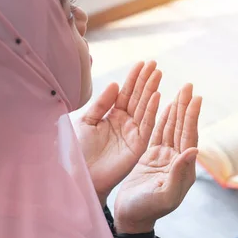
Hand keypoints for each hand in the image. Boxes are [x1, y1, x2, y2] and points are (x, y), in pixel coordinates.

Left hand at [76, 61, 161, 205]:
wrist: (80, 174)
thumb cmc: (79, 150)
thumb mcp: (87, 121)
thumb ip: (101, 103)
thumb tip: (115, 84)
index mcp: (112, 116)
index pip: (126, 93)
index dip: (133, 78)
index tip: (142, 63)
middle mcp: (125, 123)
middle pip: (138, 97)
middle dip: (146, 80)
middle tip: (154, 64)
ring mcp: (133, 133)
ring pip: (144, 107)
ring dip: (151, 90)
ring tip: (157, 74)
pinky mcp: (138, 145)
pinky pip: (147, 125)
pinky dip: (152, 110)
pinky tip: (156, 96)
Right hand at [114, 84, 201, 233]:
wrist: (131, 218)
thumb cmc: (147, 210)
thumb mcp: (164, 195)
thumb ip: (179, 173)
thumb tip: (194, 149)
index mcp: (183, 168)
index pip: (189, 137)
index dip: (192, 117)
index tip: (196, 97)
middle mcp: (178, 161)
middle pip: (182, 128)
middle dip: (186, 107)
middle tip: (189, 86)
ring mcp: (165, 158)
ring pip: (172, 128)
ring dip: (177, 109)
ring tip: (181, 91)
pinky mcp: (153, 157)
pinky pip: (160, 134)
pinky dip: (164, 119)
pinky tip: (167, 107)